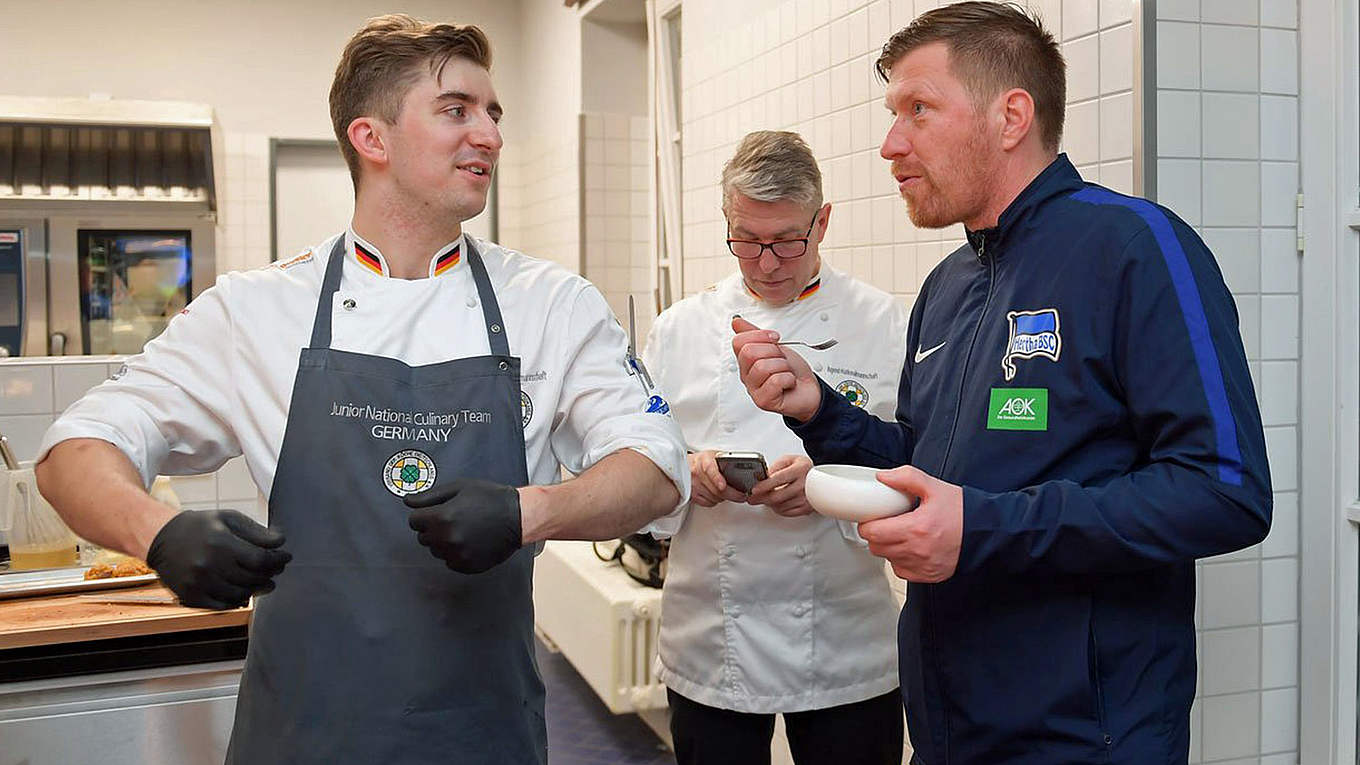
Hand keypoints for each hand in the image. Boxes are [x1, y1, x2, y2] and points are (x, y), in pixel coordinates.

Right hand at [146, 509, 291, 609]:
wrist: (160, 538)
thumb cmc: (200, 526)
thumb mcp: (229, 519)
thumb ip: (256, 532)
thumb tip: (281, 542)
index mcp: (219, 543)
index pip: (260, 559)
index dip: (278, 560)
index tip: (286, 557)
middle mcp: (207, 565)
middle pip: (253, 578)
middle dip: (270, 574)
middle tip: (276, 569)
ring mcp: (198, 584)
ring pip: (240, 595)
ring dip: (256, 588)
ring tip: (263, 581)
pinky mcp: (190, 597)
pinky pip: (223, 606)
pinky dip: (238, 600)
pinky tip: (244, 591)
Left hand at [405, 479, 522, 573]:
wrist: (518, 517)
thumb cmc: (490, 499)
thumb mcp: (459, 488)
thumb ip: (429, 496)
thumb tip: (407, 501)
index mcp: (442, 517)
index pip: (413, 521)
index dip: (424, 514)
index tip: (437, 511)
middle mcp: (447, 539)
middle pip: (423, 537)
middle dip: (433, 528)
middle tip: (454, 518)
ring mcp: (457, 555)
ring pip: (436, 550)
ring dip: (444, 541)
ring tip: (464, 529)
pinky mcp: (467, 566)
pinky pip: (449, 561)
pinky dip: (455, 553)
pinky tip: (470, 541)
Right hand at [688, 451, 747, 506]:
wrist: (684, 464)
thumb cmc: (702, 460)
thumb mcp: (714, 455)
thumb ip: (726, 461)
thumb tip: (743, 471)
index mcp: (704, 460)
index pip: (709, 469)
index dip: (716, 478)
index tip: (723, 486)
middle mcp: (697, 472)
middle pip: (715, 489)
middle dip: (732, 494)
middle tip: (742, 496)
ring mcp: (693, 485)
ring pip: (714, 497)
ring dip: (724, 497)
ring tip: (728, 491)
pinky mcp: (691, 495)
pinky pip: (707, 503)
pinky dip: (715, 500)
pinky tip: (717, 494)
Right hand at [731, 317, 822, 421]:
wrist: (809, 389)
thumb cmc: (793, 370)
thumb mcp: (775, 346)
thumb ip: (754, 333)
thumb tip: (736, 321)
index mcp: (746, 361)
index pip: (738, 341)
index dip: (760, 335)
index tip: (775, 339)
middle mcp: (747, 375)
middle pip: (749, 352)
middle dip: (773, 352)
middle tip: (781, 360)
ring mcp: (754, 389)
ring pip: (762, 367)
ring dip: (782, 367)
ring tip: (786, 373)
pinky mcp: (763, 401)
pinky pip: (774, 381)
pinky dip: (788, 379)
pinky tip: (788, 383)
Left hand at [746, 455, 814, 516]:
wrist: (820, 477)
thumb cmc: (802, 468)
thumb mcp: (789, 460)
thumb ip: (775, 466)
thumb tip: (762, 477)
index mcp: (800, 470)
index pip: (778, 479)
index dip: (764, 486)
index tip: (754, 489)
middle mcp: (804, 485)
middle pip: (777, 497)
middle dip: (761, 498)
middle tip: (752, 498)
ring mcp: (806, 498)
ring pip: (780, 506)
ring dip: (769, 503)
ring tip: (766, 497)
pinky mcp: (806, 508)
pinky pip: (786, 512)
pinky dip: (778, 509)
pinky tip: (775, 503)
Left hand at [857, 465, 962, 582]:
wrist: (985, 531)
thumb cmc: (961, 510)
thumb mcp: (934, 487)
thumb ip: (907, 478)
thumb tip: (882, 477)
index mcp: (916, 528)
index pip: (872, 533)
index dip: (867, 524)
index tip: (872, 518)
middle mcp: (918, 551)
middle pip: (876, 548)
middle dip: (876, 535)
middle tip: (885, 524)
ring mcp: (923, 566)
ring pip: (888, 560)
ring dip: (889, 548)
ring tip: (901, 534)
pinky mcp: (928, 576)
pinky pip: (902, 571)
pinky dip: (901, 560)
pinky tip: (911, 548)